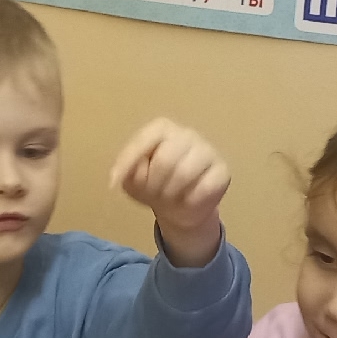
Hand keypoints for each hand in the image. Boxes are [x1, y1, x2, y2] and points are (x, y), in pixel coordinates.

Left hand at [109, 118, 229, 267]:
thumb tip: (118, 177)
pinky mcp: (222, 171)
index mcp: (162, 129)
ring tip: (169, 198)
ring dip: (170, 194)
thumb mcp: (132, 179)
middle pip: (165, 160)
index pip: (143, 141)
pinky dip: (190, 201)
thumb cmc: (154, 186)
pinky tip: (188, 200)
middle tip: (153, 195)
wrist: (181, 208)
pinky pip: (203, 189)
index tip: (114, 183)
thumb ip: (126, 171)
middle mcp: (187, 134)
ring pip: (184, 174)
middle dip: (153, 185)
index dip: (127, 163)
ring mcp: (208, 151)